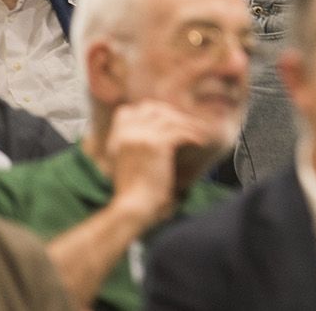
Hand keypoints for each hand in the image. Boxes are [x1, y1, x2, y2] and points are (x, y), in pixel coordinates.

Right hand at [105, 100, 215, 228]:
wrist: (133, 207)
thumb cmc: (132, 193)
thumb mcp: (125, 164)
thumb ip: (133, 147)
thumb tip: (154, 137)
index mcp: (116, 138)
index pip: (130, 111)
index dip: (148, 111)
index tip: (165, 118)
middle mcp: (126, 133)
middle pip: (152, 109)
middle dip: (171, 115)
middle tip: (186, 125)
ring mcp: (141, 136)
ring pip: (170, 120)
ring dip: (186, 125)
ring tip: (198, 134)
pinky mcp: (157, 144)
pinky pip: (180, 133)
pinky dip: (192, 137)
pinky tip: (200, 144)